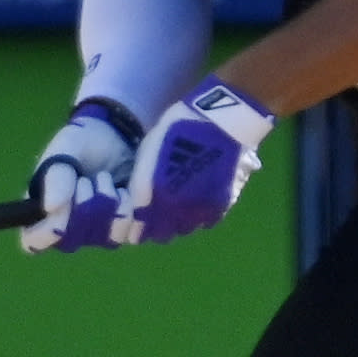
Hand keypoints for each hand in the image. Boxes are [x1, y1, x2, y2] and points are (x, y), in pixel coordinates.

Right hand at [22, 98, 141, 252]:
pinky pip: (128, 234)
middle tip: (86, 179)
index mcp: (41, 210)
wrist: (117, 135)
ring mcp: (97, 232)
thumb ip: (56, 175)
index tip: (59, 209)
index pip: (34, 241)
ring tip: (105, 179)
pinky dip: (127, 208)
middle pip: (72, 241)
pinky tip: (123, 190)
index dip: (46, 233)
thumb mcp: (66, 149)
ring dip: (107, 204)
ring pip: (103, 239)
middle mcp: (67, 228)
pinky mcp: (123, 227)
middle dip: (82, 206)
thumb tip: (51, 208)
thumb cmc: (83, 142)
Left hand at [123, 80, 275, 242]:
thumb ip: (141, 182)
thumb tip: (138, 201)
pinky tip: (197, 204)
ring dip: (177, 224)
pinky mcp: (223, 205)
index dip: (135, 229)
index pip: (141, 227)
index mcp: (158, 195)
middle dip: (155, 228)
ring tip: (176, 208)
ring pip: (184, 230)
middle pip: (163, 234)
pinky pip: (206, 222)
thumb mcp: (149, 151)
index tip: (134, 226)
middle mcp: (179, 209)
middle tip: (153, 216)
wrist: (223, 121)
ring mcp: (203, 209)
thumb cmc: (180, 128)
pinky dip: (198, 218)